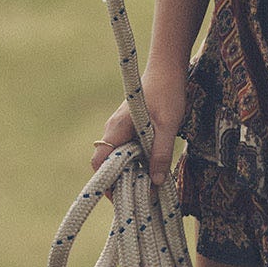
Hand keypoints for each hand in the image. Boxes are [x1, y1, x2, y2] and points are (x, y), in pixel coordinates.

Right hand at [92, 54, 189, 188]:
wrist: (168, 69)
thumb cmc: (166, 93)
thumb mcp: (168, 126)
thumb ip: (160, 154)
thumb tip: (155, 182)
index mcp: (116, 130)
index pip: (99, 162)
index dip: (107, 183)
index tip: (123, 197)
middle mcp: (113, 131)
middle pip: (107, 164)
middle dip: (121, 182)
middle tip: (141, 196)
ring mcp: (120, 129)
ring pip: (118, 158)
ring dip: (130, 173)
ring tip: (149, 185)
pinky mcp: (129, 128)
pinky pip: (127, 150)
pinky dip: (136, 162)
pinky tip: (152, 168)